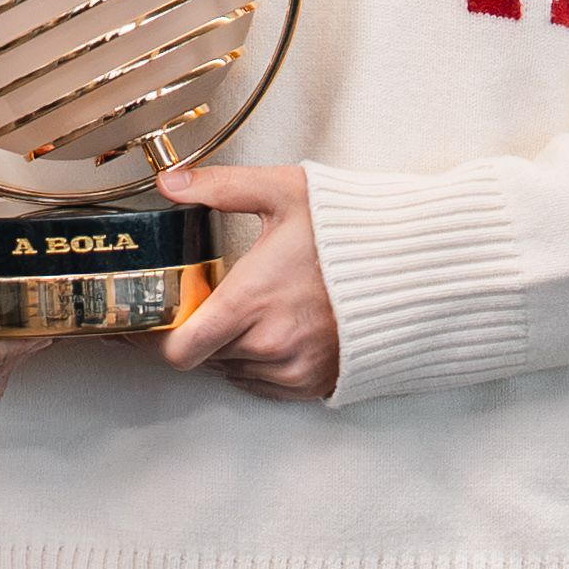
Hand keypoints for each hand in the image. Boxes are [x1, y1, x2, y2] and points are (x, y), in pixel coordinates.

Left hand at [152, 162, 338, 402]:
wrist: (416, 268)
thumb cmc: (354, 232)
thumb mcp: (284, 193)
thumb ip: (221, 187)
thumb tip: (172, 182)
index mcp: (249, 302)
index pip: (178, 349)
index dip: (158, 339)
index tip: (152, 322)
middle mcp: (268, 345)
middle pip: (204, 357)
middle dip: (201, 331)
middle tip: (212, 301)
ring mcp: (294, 369)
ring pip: (234, 371)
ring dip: (231, 347)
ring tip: (255, 309)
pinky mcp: (317, 384)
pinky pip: (266, 385)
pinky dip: (261, 363)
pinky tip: (278, 329)